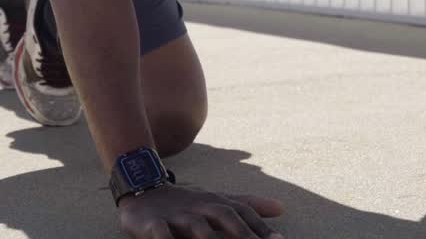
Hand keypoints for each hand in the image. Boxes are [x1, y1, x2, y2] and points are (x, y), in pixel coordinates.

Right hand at [117, 184, 285, 237]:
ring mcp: (177, 217)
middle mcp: (199, 208)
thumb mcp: (218, 201)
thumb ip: (249, 206)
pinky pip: (161, 234)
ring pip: (196, 228)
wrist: (143, 190)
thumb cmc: (188, 203)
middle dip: (242, 233)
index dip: (261, 227)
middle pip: (224, 217)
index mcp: (216, 203)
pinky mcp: (153, 225)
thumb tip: (282, 208)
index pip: (243, 213)